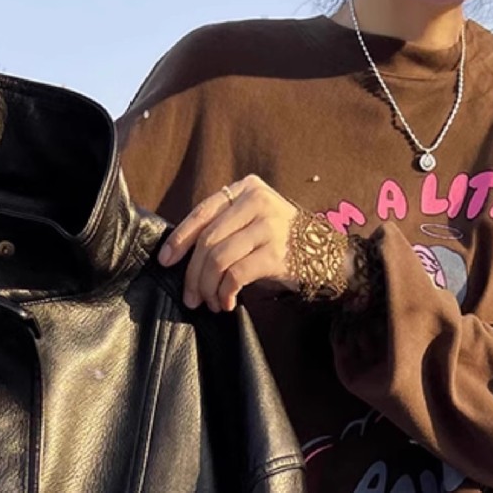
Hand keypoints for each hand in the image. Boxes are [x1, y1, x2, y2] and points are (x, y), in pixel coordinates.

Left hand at [157, 173, 355, 312]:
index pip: (203, 213)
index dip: (180, 239)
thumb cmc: (282, 243)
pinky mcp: (276, 253)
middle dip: (193, 274)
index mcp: (247, 188)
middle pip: (208, 240)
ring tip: (209, 302)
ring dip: (208, 287)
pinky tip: (226, 304)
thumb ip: (225, 227)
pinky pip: (236, 275)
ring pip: (218, 259)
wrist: (327, 257)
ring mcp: (268, 226)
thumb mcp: (253, 222)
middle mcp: (257, 201)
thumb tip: (183, 255)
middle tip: (190, 297)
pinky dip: (225, 293)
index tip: (165, 262)